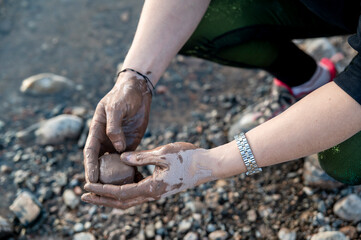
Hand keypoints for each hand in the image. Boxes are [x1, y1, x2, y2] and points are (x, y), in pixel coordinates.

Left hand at [81, 142, 216, 208]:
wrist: (206, 166)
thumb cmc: (187, 158)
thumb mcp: (163, 153)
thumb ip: (141, 157)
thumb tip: (121, 158)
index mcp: (151, 188)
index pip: (120, 192)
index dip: (101, 190)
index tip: (85, 186)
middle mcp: (151, 194)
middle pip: (121, 202)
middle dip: (101, 199)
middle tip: (83, 196)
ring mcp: (155, 193)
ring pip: (128, 199)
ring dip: (110, 197)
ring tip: (96, 191)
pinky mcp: (159, 188)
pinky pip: (137, 193)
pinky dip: (123, 191)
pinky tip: (118, 182)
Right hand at [84, 72, 151, 182]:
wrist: (138, 91)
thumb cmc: (123, 96)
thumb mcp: (116, 108)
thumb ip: (114, 126)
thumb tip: (117, 147)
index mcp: (96, 130)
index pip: (90, 151)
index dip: (90, 166)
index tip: (91, 179)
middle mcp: (105, 139)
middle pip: (100, 161)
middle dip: (100, 177)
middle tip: (102, 192)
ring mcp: (117, 143)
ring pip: (113, 163)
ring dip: (114, 177)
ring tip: (118, 192)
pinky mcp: (130, 144)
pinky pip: (128, 159)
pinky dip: (129, 169)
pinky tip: (134, 180)